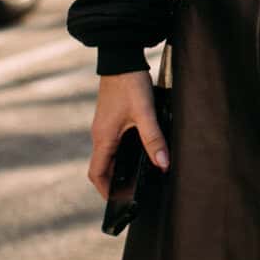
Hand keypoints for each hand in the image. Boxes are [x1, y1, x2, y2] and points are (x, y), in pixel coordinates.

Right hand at [87, 68, 167, 199]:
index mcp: (103, 137)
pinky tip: (139, 154)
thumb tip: (162, 164)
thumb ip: (154, 138)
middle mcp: (100, 134)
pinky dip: (122, 154)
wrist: (121, 57)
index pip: (97, 174)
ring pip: (108, 155)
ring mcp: (104, 127)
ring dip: (118, 168)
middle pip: (102, 167)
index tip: (117, 202)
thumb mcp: (145, 112)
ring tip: (136, 179)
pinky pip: (113, 144)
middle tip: (132, 193)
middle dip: (114, 183)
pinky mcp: (111, 119)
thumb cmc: (130, 83)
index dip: (105, 191)